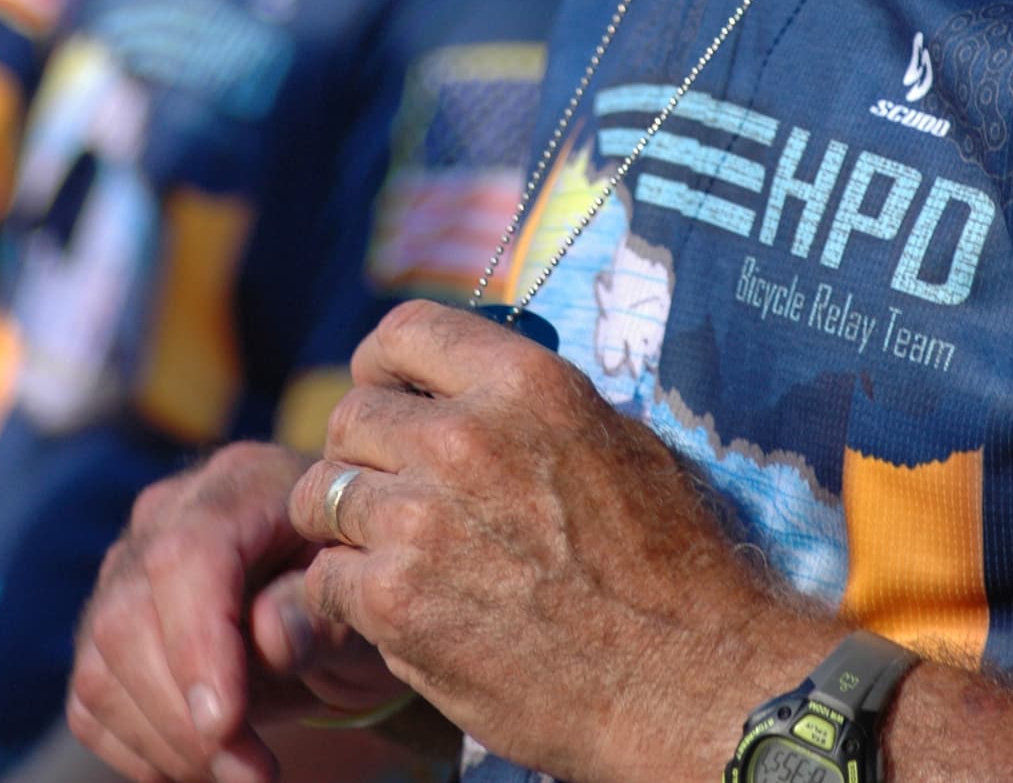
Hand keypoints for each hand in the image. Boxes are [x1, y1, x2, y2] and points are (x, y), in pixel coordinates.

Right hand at [67, 442, 402, 782]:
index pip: (187, 556)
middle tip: (253, 771)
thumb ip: (317, 610)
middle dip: (184, 715)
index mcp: (240, 483)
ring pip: (101, 663)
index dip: (197, 646)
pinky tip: (200, 761)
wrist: (333, 594)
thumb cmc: (352, 585)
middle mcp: (167, 513)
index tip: (227, 725)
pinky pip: (91, 696)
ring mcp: (126, 565)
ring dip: (165, 741)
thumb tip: (269, 637)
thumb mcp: (359, 593)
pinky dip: (139, 746)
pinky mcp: (106, 622)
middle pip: (130, 616)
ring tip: (239, 768)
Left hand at [289, 300, 762, 782]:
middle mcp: (463, 438)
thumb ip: (526, 409)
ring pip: (324, 495)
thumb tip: (467, 393)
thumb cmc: (670, 563)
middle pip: (351, 416)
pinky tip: (389, 610)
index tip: (387, 394)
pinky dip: (345, 596)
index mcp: (522, 383)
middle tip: (386, 492)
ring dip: (347, 525)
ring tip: (385, 554)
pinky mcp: (396, 603)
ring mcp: (421, 520)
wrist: (688, 680)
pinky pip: (325, 578)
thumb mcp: (614, 440)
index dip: (382, 365)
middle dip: (360, 453)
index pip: (404, 331)